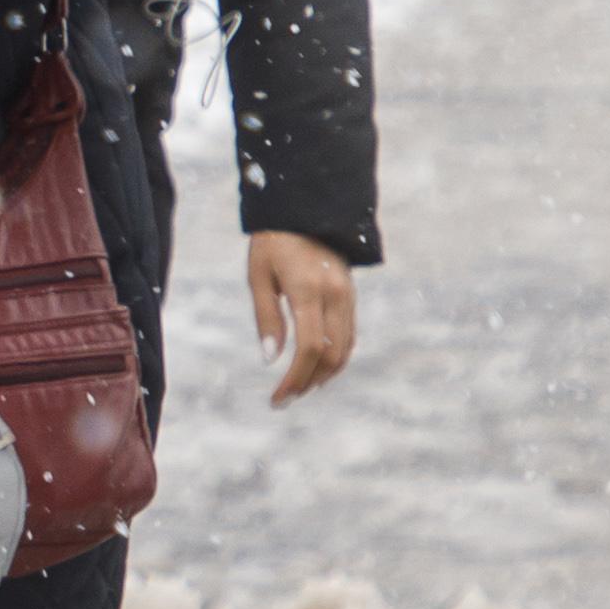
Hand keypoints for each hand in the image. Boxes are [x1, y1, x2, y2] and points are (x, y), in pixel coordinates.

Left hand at [247, 231, 357, 405]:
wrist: (305, 210)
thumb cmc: (272, 242)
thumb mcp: (258, 275)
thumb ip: (267, 318)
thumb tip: (271, 359)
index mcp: (308, 290)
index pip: (310, 348)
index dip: (296, 378)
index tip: (278, 397)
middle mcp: (335, 296)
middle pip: (332, 355)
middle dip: (309, 382)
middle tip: (285, 398)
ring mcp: (348, 297)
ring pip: (345, 350)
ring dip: (324, 375)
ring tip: (299, 387)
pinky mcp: (351, 297)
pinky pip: (349, 336)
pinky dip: (335, 358)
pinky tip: (316, 368)